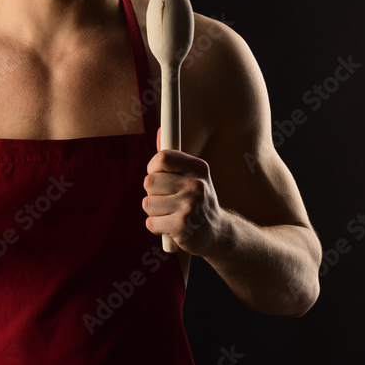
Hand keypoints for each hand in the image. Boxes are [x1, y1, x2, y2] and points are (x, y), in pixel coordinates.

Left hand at [142, 134, 224, 255]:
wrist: (217, 233)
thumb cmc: (197, 200)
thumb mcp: (193, 176)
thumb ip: (173, 159)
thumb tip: (160, 131)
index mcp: (198, 168)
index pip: (162, 157)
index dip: (153, 167)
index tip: (159, 175)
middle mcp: (196, 185)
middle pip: (149, 181)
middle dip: (153, 193)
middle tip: (168, 199)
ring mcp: (189, 206)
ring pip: (147, 203)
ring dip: (154, 211)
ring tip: (171, 212)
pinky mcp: (182, 227)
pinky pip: (150, 222)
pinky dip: (156, 226)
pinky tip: (171, 226)